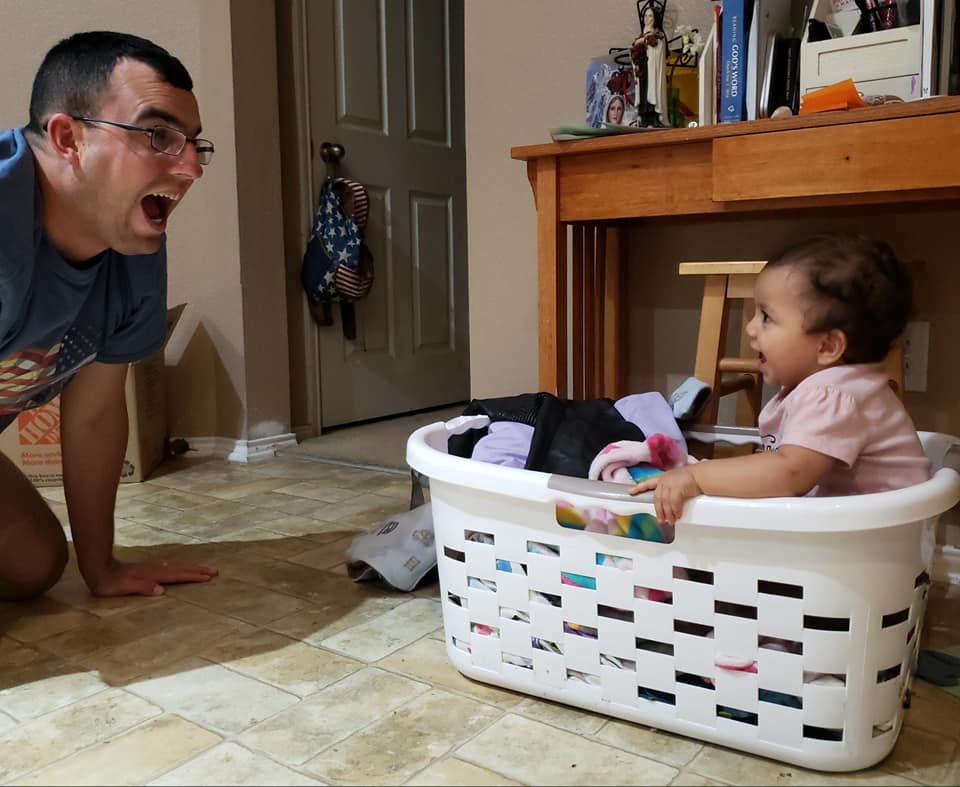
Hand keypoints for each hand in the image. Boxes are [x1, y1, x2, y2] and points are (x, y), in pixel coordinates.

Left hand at [86, 557, 217, 596]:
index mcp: (152, 575)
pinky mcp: (149, 568)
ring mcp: (152, 567)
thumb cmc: (109, 583)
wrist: (98, 568)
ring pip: (177, 566)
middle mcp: (155, 569)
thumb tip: (161, 590)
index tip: (208, 577)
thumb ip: (142, 588)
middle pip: (181, 568)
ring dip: (192, 567)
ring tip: (205, 568)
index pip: (177, 576)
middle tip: (215, 571)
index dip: (193, 576)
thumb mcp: (122, 588)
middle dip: (198, 570)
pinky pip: (171, 566)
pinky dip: (181, 566)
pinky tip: (182, 568)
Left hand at [629, 466, 701, 524]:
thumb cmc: (692, 479)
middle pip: (657, 498)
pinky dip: (675, 511)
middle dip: (659, 511)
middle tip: (661, 520)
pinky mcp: (677, 487)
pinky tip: (677, 515)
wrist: (702, 475)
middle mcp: (664, 480)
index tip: (630, 492)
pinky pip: (674, 503)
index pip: (647, 483)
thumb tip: (668, 506)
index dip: (638, 488)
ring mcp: (670, 483)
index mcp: (662, 478)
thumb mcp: (677, 483)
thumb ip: (670, 491)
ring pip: (665, 502)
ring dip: (668, 514)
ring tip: (671, 521)